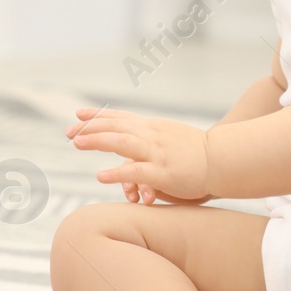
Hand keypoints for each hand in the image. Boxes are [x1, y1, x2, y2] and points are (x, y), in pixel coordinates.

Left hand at [66, 108, 212, 202]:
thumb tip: (135, 139)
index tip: (78, 114)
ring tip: (77, 142)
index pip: (120, 117)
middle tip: (68, 132)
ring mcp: (157, 153)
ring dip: (97, 141)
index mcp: (152, 128)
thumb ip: (152, 138)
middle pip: (115, 127)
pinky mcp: (163, 172)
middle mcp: (151, 136)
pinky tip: (100, 176)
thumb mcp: (171, 137)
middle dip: (90, 128)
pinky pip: (136, 171)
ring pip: (122, 143)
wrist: (223, 160)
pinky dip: (117, 173)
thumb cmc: (198, 152)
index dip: (98, 115)